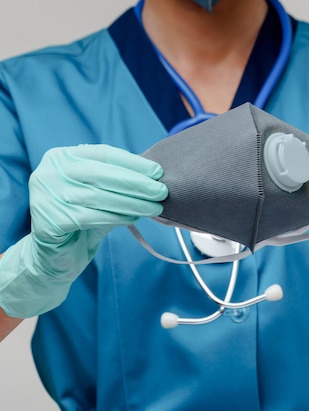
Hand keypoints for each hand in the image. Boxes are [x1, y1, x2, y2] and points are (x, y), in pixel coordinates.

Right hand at [0, 144, 167, 317]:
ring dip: (132, 202)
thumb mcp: (96, 191)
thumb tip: (153, 175)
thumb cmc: (80, 217)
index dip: (133, 162)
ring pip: (99, 196)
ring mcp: (45, 196)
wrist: (53, 256)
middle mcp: (48, 172)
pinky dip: (117, 217)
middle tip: (161, 191)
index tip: (157, 171)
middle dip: (136, 183)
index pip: (102, 153)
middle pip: (102, 174)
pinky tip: (134, 218)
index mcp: (60, 157)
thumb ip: (116, 180)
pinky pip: (91, 217)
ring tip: (154, 207)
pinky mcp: (49, 221)